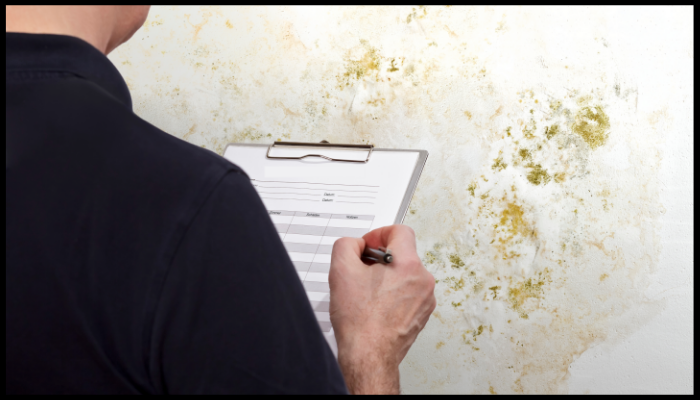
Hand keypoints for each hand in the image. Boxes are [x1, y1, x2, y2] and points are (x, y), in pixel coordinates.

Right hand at [329, 225, 435, 393]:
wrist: (369, 356)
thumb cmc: (360, 322)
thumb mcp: (341, 270)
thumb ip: (347, 245)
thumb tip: (356, 245)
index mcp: (409, 265)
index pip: (400, 231)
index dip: (379, 234)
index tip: (367, 246)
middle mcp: (423, 281)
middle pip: (402, 254)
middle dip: (379, 259)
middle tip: (361, 271)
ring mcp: (425, 300)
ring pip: (405, 275)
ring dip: (386, 277)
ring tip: (367, 293)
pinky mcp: (421, 315)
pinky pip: (408, 294)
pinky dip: (392, 294)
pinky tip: (375, 306)